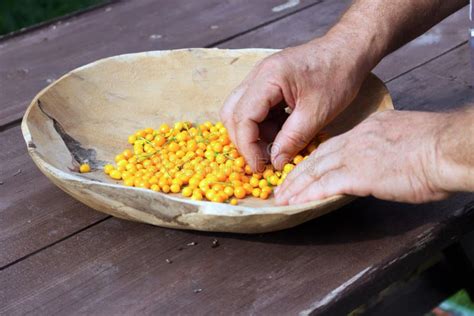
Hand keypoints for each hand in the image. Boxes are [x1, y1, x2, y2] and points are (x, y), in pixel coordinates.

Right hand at [220, 37, 369, 171]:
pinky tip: (282, 133)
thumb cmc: (337, 76)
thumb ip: (293, 139)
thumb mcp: (317, 113)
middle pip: (232, 113)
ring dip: (253, 133)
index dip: (247, 146)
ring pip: (240, 111)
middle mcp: (258, 75)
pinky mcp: (267, 83)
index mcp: (268, 78)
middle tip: (263, 159)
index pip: (243, 117)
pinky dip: (263, 125)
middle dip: (244, 141)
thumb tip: (275, 162)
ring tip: (277, 145)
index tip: (259, 167)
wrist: (348, 51)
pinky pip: (254, 108)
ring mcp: (260, 78)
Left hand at [275, 110, 451, 203]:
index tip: (302, 169)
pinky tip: (296, 203)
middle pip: (317, 157)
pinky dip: (308, 195)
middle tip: (282, 186)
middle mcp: (356, 139)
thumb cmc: (436, 146)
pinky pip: (325, 185)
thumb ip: (387, 148)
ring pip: (315, 171)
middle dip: (297, 173)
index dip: (314, 159)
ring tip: (282, 198)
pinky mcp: (358, 174)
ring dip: (296, 187)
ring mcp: (355, 156)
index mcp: (368, 128)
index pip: (332, 145)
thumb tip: (382, 160)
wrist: (446, 149)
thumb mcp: (406, 138)